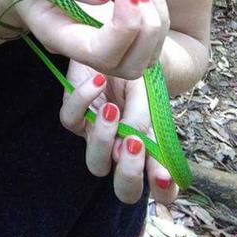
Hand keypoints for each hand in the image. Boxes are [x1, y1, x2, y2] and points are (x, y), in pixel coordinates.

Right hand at [0, 0, 169, 79]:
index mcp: (59, 37)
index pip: (97, 52)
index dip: (122, 28)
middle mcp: (82, 52)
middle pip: (126, 66)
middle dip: (146, 29)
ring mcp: (102, 52)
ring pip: (143, 61)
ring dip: (157, 23)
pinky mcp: (117, 43)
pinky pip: (148, 46)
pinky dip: (158, 18)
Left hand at [59, 61, 178, 203]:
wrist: (114, 46)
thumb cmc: (136, 74)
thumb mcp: (146, 91)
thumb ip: (142, 118)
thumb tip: (129, 143)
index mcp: (148, 147)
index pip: (161, 185)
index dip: (165, 190)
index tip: (163, 176)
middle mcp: (122, 149)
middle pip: (125, 189)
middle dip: (129, 173)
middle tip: (134, 143)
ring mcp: (97, 137)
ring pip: (96, 164)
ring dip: (104, 138)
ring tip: (112, 109)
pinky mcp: (74, 116)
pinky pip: (71, 120)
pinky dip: (84, 99)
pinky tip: (99, 81)